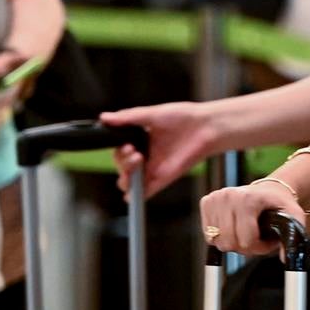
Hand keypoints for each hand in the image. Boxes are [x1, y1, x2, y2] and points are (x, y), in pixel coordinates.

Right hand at [102, 102, 221, 198]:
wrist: (205, 126)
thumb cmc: (183, 117)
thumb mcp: (152, 114)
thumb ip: (128, 118)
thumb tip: (104, 117)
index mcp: (141, 141)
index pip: (119, 152)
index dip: (117, 151)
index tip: (124, 143)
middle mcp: (146, 157)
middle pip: (121, 168)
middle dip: (121, 160)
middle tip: (132, 149)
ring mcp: (153, 169)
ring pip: (128, 182)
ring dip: (125, 175)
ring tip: (137, 159)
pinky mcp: (162, 179)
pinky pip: (144, 193)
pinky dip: (135, 195)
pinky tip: (134, 186)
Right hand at [199, 179, 302, 255]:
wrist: (267, 189)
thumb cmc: (279, 204)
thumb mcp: (294, 217)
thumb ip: (293, 237)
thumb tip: (285, 259)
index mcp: (247, 199)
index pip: (245, 240)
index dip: (258, 247)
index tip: (267, 241)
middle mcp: (228, 196)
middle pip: (229, 243)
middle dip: (244, 247)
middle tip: (256, 239)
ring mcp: (215, 198)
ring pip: (218, 241)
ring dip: (233, 243)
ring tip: (246, 233)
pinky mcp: (206, 202)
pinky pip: (209, 235)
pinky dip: (221, 237)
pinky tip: (233, 228)